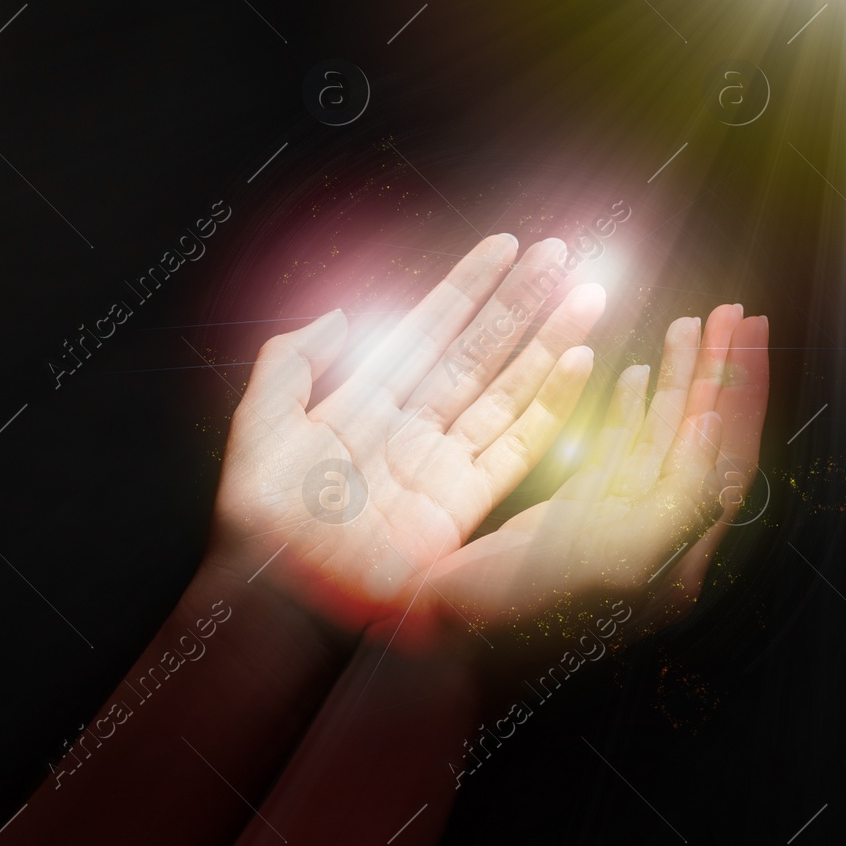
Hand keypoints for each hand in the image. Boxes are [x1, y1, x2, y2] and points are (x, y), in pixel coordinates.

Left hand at [211, 233, 605, 635]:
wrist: (276, 599)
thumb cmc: (261, 520)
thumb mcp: (259, 423)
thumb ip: (291, 362)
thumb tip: (337, 315)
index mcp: (365, 400)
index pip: (428, 328)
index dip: (467, 286)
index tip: (504, 246)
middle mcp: (413, 425)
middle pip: (479, 349)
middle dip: (520, 300)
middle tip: (558, 253)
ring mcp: (443, 462)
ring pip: (508, 387)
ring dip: (548, 340)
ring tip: (585, 295)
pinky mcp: (465, 504)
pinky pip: (518, 444)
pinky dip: (552, 403)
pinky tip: (578, 362)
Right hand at [429, 303, 769, 627]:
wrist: (437, 642)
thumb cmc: (518, 617)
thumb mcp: (615, 563)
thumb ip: (677, 505)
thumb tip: (717, 440)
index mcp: (677, 559)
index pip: (727, 459)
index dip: (742, 392)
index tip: (748, 331)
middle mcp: (658, 542)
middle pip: (704, 442)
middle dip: (720, 374)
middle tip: (733, 312)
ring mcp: (616, 526)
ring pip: (661, 439)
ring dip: (679, 380)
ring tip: (690, 324)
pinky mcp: (576, 518)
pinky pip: (618, 454)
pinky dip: (630, 410)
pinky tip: (636, 373)